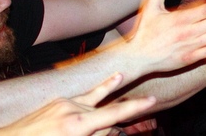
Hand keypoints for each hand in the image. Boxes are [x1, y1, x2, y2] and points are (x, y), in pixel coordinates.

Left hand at [0, 73, 156, 135]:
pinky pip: (77, 100)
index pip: (114, 114)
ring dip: (106, 90)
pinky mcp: (54, 102)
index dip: (135, 108)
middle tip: (148, 101)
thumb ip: (95, 135)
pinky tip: (91, 96)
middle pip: (104, 108)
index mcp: (78, 125)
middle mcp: (72, 109)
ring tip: (120, 76)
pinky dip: (88, 100)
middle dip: (124, 108)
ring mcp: (62, 102)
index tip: (151, 100)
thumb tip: (109, 128)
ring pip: (91, 99)